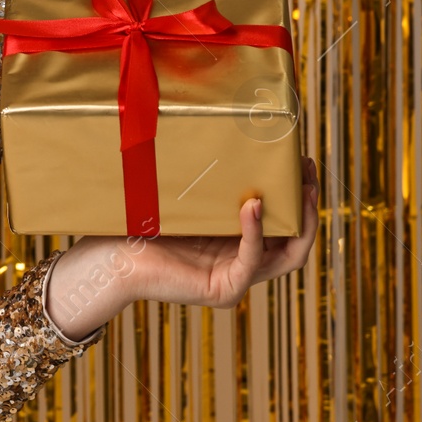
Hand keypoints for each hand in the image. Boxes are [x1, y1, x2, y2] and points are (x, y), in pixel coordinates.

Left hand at [125, 156, 319, 307]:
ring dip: (298, 220)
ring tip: (300, 188)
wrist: (114, 258)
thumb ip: (209, 181)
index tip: (301, 162)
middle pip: (296, 239)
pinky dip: (256, 231)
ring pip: (289, 255)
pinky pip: (251, 259)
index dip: (299, 196)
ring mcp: (237, 280)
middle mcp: (243, 264)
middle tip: (307, 170)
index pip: (284, 225)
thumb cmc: (141, 223)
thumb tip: (222, 132)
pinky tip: (255, 206)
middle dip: (308, 204)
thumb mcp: (186, 198)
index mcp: (238, 244)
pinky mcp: (224, 290)